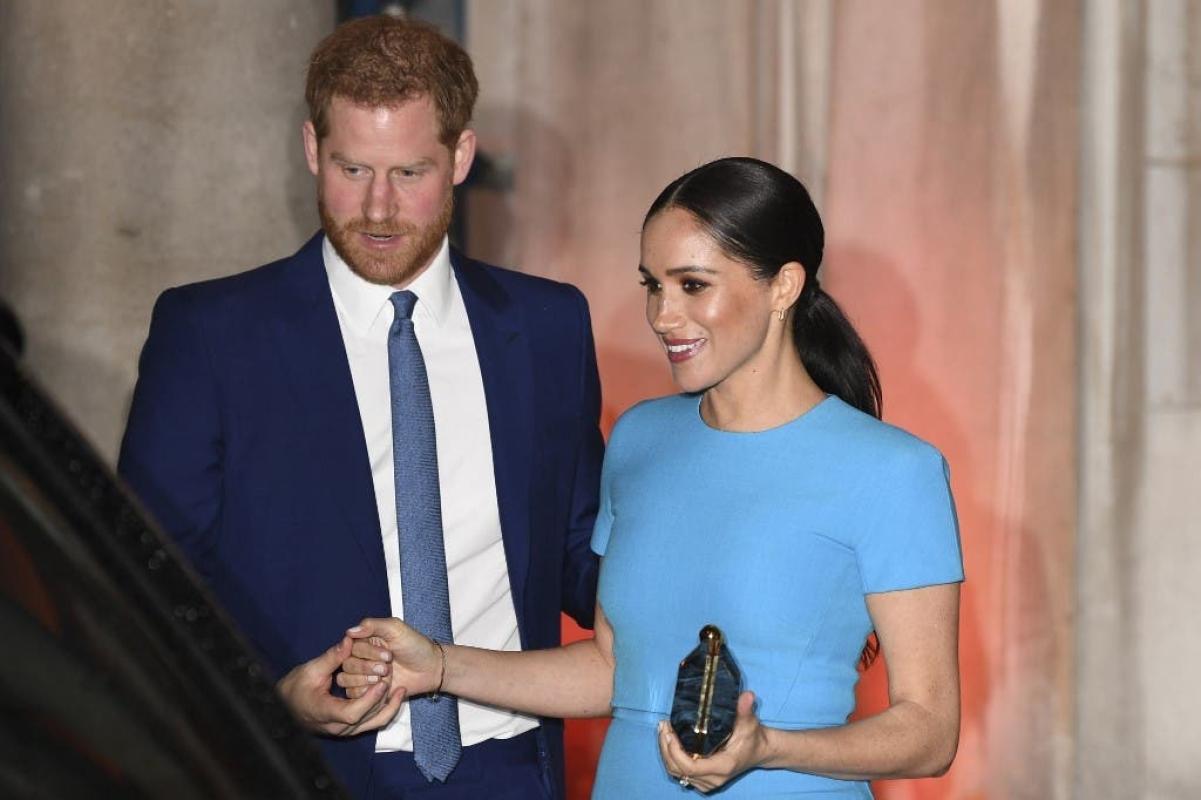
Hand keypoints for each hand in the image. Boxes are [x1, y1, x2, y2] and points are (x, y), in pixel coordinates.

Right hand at [276, 636, 405, 735]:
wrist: (284, 707)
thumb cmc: (294, 688)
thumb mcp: (311, 670)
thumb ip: (332, 657)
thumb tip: (348, 640)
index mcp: (325, 712)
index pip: (352, 713)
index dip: (369, 699)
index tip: (381, 683)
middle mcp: (337, 727)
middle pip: (367, 717)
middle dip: (382, 698)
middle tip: (392, 677)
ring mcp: (344, 731)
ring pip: (373, 722)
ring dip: (387, 705)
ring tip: (398, 686)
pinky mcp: (349, 729)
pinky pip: (371, 723)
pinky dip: (384, 710)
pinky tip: (395, 695)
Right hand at [345, 617, 443, 697]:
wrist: (429, 669)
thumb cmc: (415, 646)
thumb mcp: (396, 629)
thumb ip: (372, 625)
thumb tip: (349, 631)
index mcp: (365, 640)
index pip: (350, 647)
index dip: (367, 652)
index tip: (388, 654)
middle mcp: (360, 657)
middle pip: (347, 664)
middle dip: (367, 668)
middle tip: (388, 667)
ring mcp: (362, 675)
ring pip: (345, 679)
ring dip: (366, 680)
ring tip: (386, 677)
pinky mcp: (366, 691)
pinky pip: (353, 694)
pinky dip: (367, 693)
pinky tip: (383, 688)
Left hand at [658, 692, 769, 792]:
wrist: (760, 751)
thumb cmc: (753, 736)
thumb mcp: (749, 721)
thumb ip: (745, 709)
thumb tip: (747, 695)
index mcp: (722, 766)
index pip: (690, 766)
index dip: (675, 751)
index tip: (669, 731)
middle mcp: (714, 778)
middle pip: (678, 770)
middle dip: (666, 748)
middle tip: (663, 727)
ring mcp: (708, 782)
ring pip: (677, 773)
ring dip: (666, 753)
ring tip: (664, 731)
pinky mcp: (704, 781)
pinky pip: (681, 773)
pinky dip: (672, 759)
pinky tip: (670, 742)